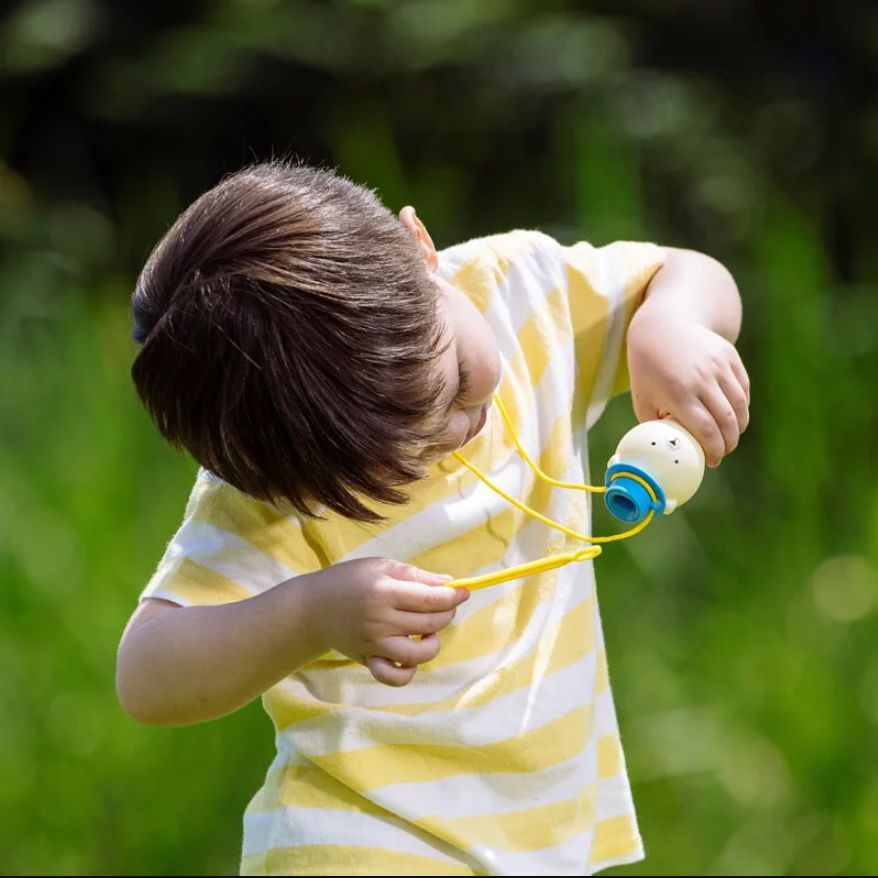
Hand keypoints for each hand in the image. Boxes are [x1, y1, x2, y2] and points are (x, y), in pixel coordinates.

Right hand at [308, 557, 468, 686]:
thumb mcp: (380, 566)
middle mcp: (380, 621)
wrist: (312, 608)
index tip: (464, 592)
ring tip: (426, 630)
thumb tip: (449, 584)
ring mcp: (374, 644)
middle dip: (446, 614)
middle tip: (443, 605)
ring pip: (418, 654)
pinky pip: (395, 677)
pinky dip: (408, 671)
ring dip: (433, 642)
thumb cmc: (349, 580)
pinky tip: (410, 655)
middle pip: (430, 623)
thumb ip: (415, 575)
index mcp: (384, 592)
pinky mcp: (368, 660)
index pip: (430, 599)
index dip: (453, 597)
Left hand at [627, 315, 749, 466]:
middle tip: (723, 452)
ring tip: (729, 437)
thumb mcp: (643, 399)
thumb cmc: (648, 369)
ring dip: (738, 427)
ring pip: (740, 406)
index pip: (705, 430)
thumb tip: (668, 451)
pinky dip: (741, 407)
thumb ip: (656, 426)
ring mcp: (718, 365)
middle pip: (727, 421)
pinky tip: (732, 416)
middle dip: (729, 443)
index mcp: (678, 392)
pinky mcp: (729, 356)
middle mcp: (702, 378)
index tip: (712, 461)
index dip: (713, 450)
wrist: (662, 326)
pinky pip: (742, 389)